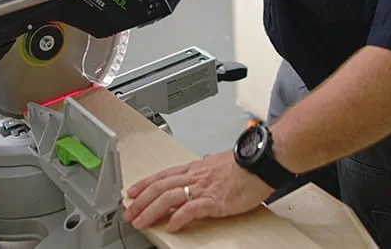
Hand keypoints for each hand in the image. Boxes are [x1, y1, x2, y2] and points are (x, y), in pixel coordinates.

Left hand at [122, 151, 271, 232]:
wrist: (260, 163)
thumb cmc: (243, 164)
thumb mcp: (217, 164)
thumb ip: (205, 169)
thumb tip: (200, 169)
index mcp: (194, 168)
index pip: (162, 176)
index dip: (144, 184)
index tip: (132, 193)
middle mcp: (194, 177)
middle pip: (160, 188)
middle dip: (141, 202)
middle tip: (129, 213)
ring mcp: (203, 188)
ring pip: (169, 198)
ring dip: (152, 211)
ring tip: (141, 222)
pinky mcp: (215, 201)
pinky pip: (191, 209)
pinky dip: (178, 218)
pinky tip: (170, 226)